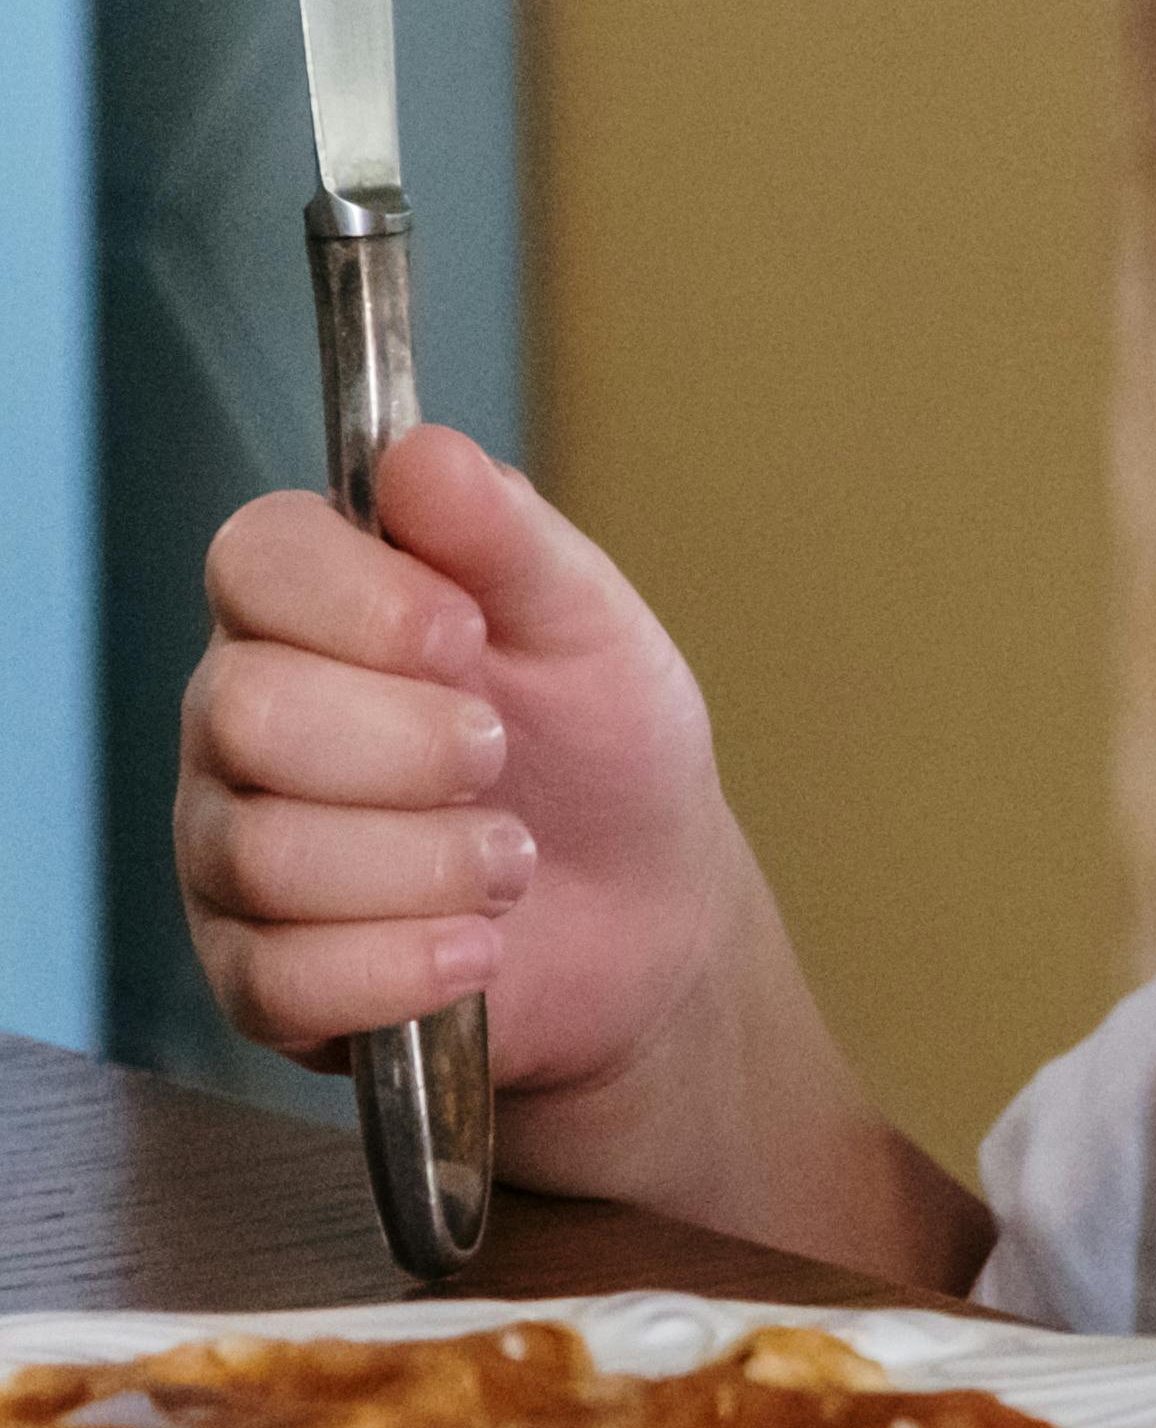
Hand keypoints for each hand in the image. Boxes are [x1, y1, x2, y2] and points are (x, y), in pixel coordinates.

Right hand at [170, 430, 744, 1102]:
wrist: (650, 912)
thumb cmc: (604, 751)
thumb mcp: (587, 623)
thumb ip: (505, 535)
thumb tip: (423, 452)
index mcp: (308, 613)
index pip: (252, 559)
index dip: (361, 598)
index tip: (466, 635)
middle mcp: (240, 725)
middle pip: (245, 712)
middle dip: (413, 744)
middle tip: (500, 755)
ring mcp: (233, 853)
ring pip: (267, 852)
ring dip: (433, 862)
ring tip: (510, 859)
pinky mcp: (257, 976)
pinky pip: (286, 975)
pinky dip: (411, 962)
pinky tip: (478, 946)